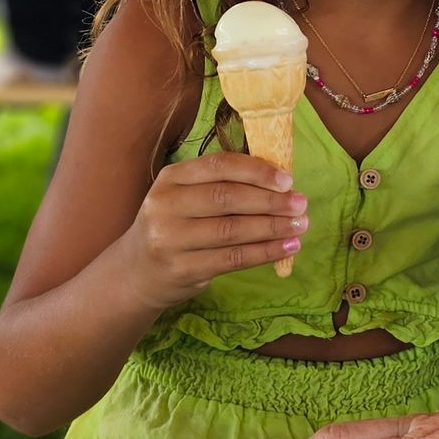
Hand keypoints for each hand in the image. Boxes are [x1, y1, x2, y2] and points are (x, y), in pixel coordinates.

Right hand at [121, 154, 308, 309]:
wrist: (138, 271)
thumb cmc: (176, 226)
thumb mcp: (186, 197)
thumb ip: (222, 185)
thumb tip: (280, 182)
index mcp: (170, 178)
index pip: (219, 167)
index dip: (257, 172)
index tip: (287, 180)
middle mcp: (166, 205)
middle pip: (227, 198)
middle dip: (271, 201)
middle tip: (301, 204)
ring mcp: (171, 239)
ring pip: (232, 230)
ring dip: (273, 228)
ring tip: (300, 226)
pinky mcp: (183, 269)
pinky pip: (232, 258)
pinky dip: (265, 252)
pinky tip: (286, 248)